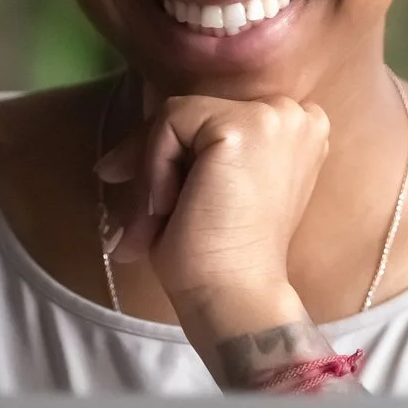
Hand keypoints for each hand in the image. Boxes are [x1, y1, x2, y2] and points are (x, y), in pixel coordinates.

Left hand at [95, 94, 328, 344]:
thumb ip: (189, 158)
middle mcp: (293, 114)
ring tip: (153, 222)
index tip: (151, 194)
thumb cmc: (223, 257)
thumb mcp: (210, 192)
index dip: (177, 150)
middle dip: (156, 157)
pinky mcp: (242, 126)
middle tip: (136, 215)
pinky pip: (170, 123)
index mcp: (295, 131)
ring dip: (154, 168)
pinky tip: (169, 207)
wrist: (236, 295)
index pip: (217, 118)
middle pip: (196, 112)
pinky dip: (155, 166)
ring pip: (178, 116)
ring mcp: (272, 116)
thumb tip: (112, 164)